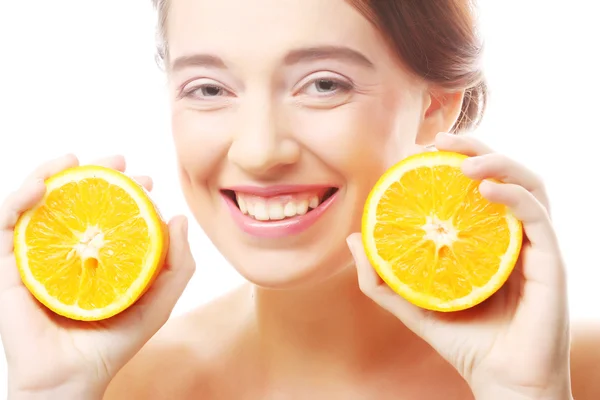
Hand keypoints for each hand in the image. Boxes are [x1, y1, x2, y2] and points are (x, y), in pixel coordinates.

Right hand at [0, 155, 195, 398]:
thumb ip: (176, 264)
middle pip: (73, 200)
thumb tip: (178, 217)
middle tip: (119, 161)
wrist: (73, 378)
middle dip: (95, 172)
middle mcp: (65, 252)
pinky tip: (42, 186)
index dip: (125, 190)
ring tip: (74, 158)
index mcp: (96, 256)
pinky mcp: (6, 267)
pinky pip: (5, 224)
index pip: (106, 212)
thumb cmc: (114, 342)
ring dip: (50, 172)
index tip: (147, 179)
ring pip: (35, 203)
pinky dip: (18, 199)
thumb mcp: (158, 301)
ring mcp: (34, 256)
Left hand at [347, 133, 571, 399]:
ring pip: (529, 184)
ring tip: (461, 161)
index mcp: (487, 238)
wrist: (501, 381)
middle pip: (505, 173)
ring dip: (497, 162)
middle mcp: (514, 234)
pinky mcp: (551, 261)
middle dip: (476, 147)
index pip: (478, 185)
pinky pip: (537, 216)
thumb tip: (354, 239)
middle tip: (440, 141)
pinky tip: (485, 189)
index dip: (455, 159)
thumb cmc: (463, 341)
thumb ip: (382, 278)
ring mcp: (535, 245)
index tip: (420, 150)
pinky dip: (514, 195)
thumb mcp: (413, 304)